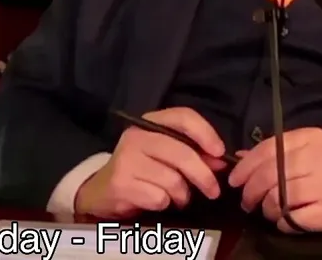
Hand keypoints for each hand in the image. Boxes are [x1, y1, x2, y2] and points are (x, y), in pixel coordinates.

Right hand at [75, 107, 227, 218]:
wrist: (102, 191)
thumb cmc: (141, 171)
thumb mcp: (165, 155)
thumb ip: (193, 153)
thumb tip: (220, 161)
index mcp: (149, 123)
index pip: (183, 116)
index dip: (206, 133)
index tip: (220, 154)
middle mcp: (136, 136)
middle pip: (182, 153)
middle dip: (204, 176)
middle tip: (213, 191)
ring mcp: (126, 159)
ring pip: (173, 180)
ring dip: (182, 195)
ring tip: (176, 197)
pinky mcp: (121, 184)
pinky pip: (160, 198)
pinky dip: (164, 204)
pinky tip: (156, 201)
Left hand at [228, 127, 321, 232]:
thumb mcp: (311, 152)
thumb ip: (277, 152)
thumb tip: (240, 156)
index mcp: (310, 138)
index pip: (267, 149)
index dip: (245, 166)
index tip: (234, 179)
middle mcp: (316, 157)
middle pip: (268, 174)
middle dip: (250, 191)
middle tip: (246, 201)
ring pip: (276, 197)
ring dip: (266, 209)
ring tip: (268, 211)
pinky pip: (290, 219)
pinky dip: (282, 222)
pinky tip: (286, 220)